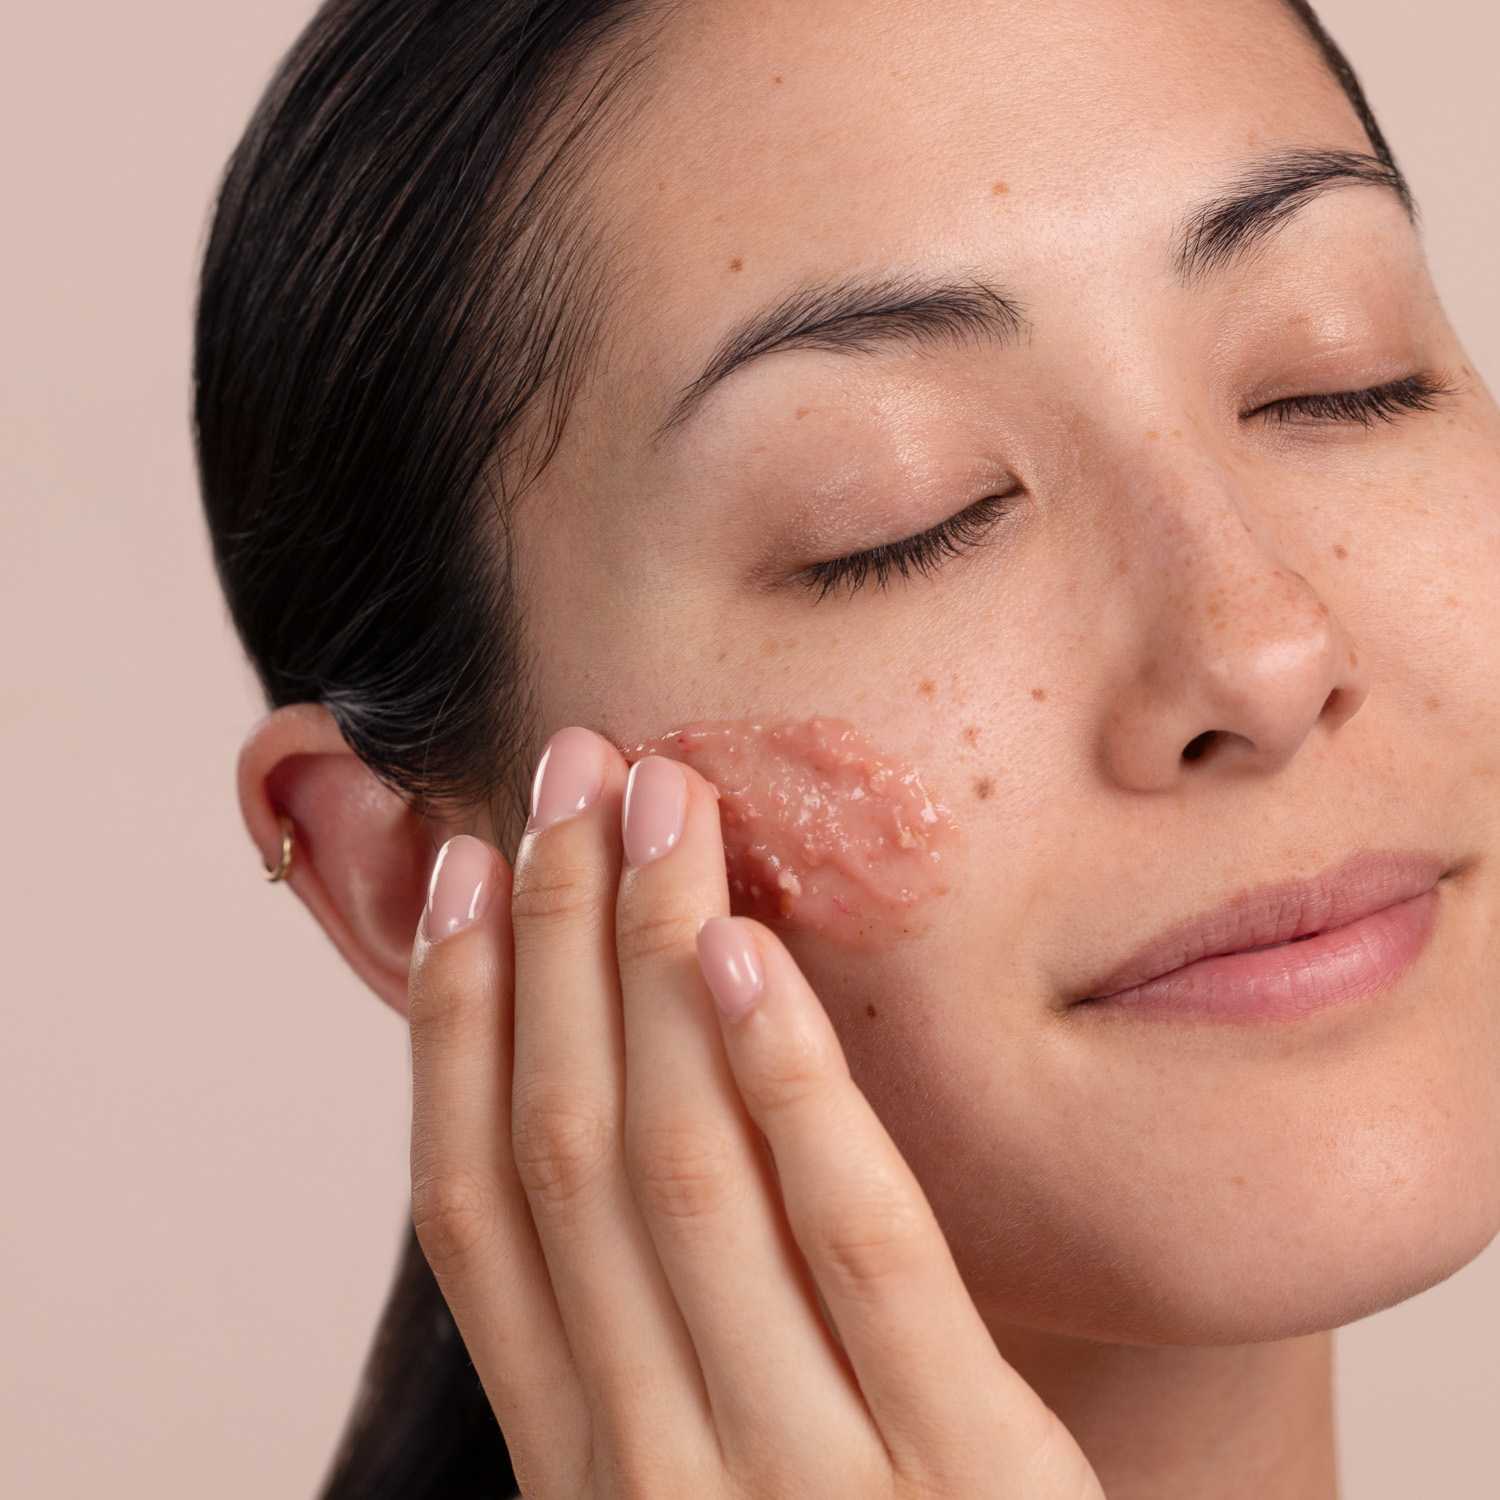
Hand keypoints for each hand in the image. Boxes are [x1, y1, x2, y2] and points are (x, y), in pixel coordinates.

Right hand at [407, 726, 1102, 1498]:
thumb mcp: (708, 1479)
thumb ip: (654, 1345)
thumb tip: (604, 1108)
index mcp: (584, 1468)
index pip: (475, 1210)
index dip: (451, 1026)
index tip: (457, 876)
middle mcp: (653, 1472)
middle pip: (569, 1151)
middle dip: (552, 942)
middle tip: (560, 777)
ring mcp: (797, 1482)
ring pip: (680, 1171)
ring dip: (652, 963)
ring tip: (648, 805)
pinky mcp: (963, 1478)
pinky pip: (853, 1245)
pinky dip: (787, 1087)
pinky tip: (751, 948)